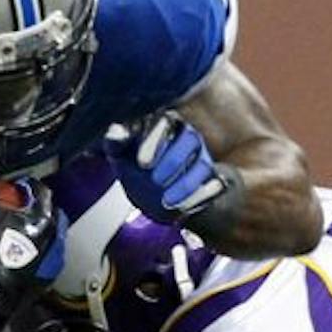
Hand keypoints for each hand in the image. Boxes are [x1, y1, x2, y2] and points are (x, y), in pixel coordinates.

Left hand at [108, 113, 228, 222]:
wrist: (152, 190)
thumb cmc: (133, 163)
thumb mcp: (119, 153)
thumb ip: (115, 142)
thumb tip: (115, 132)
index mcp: (163, 123)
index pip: (164, 122)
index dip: (154, 141)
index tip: (142, 163)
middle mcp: (186, 136)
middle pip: (190, 139)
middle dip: (173, 161)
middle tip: (155, 181)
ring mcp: (201, 157)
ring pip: (203, 164)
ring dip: (186, 184)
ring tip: (167, 202)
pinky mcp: (211, 178)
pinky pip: (215, 185)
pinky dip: (202, 197)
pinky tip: (184, 209)